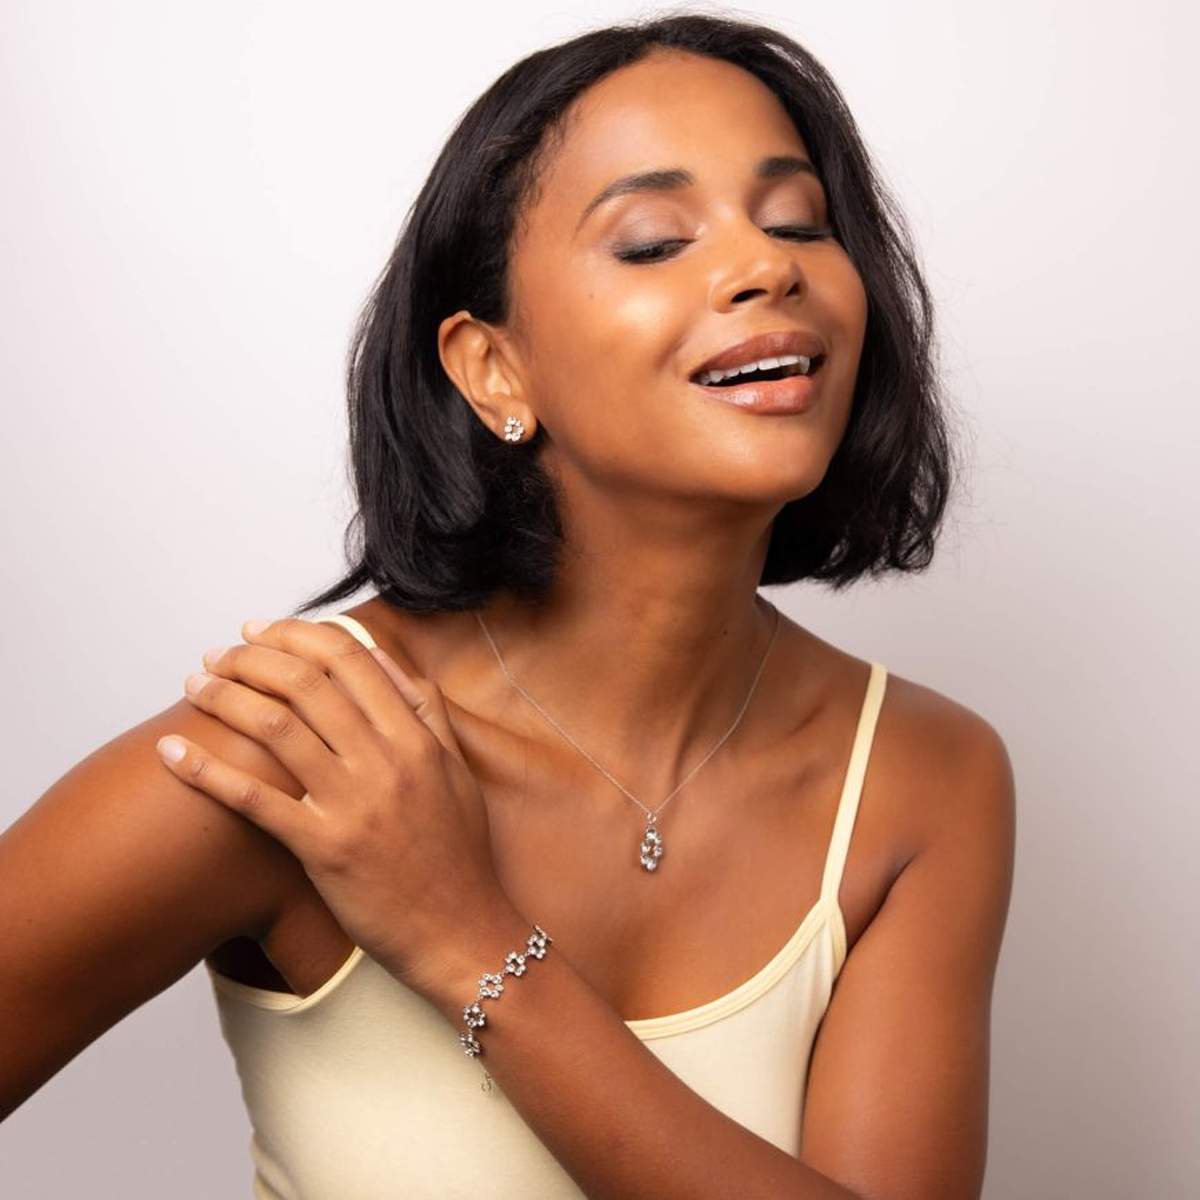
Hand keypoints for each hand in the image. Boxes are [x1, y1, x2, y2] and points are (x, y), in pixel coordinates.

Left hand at [156, 615, 509, 1001]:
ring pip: (276, 727)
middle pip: (305, 684)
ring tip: (194, 688)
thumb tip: (383, 660)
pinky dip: (207, 771)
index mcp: (415, 737)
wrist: (462, 932)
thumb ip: (426, 710)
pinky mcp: (323, 849)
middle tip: (218, 656)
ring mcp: (353, 804)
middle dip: (251, 659)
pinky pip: (254, 801)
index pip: (350, 659)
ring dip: (224, 698)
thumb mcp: (457, 770)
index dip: (297, 635)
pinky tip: (173, 753)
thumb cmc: (458, 855)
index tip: (261, 631)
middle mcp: (384, 761)